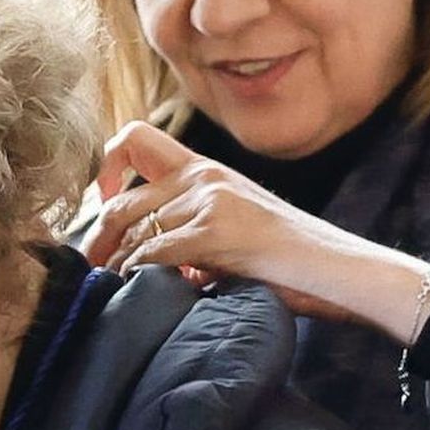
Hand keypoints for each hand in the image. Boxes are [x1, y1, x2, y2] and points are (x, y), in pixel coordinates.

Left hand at [83, 121, 429, 342]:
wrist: (339, 270)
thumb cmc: (292, 263)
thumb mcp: (236, 234)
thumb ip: (193, 235)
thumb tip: (148, 263)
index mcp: (207, 170)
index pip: (134, 138)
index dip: (106, 166)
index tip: (102, 202)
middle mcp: (204, 176)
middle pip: (121, 200)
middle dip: (97, 239)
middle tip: (90, 270)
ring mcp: (208, 201)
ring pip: (133, 231)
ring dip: (116, 265)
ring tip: (113, 290)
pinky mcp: (214, 231)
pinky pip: (152, 254)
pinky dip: (138, 276)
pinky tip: (140, 292)